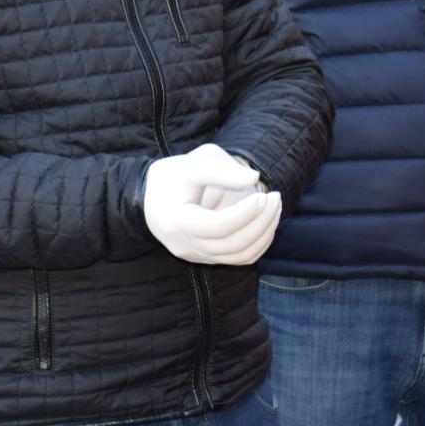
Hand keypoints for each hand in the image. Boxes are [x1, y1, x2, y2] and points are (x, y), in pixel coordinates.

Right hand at [144, 145, 282, 264]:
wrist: (148, 199)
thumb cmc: (168, 178)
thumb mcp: (188, 166)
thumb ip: (220, 170)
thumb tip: (254, 177)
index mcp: (176, 221)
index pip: (217, 226)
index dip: (244, 213)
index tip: (262, 195)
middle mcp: (185, 245)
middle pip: (232, 244)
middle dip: (261, 221)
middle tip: (275, 197)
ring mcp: (195, 255)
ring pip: (238, 255)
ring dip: (264, 233)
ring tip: (275, 207)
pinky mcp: (205, 258)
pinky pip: (238, 259)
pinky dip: (258, 244)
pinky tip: (267, 222)